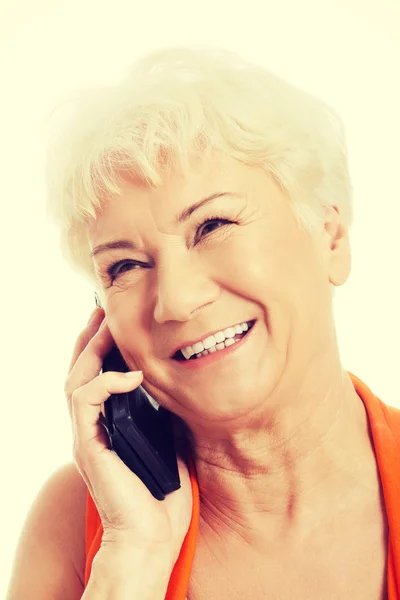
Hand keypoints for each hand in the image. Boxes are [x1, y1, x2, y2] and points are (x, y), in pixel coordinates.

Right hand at [64, 308, 192, 564]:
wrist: (151, 536)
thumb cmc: (161, 494)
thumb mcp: (165, 441)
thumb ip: (161, 412)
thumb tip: (174, 382)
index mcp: (105, 427)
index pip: (93, 378)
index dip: (99, 349)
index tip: (114, 323)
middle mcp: (90, 428)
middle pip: (78, 372)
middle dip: (89, 338)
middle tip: (102, 310)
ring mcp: (86, 436)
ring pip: (75, 380)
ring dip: (91, 350)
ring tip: (107, 325)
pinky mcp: (89, 445)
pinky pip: (86, 400)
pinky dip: (107, 381)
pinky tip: (132, 374)